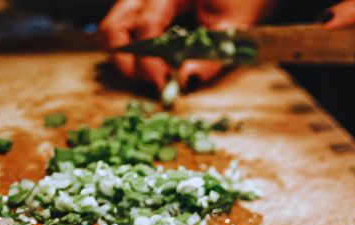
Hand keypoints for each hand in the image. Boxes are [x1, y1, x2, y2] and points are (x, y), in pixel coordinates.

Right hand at [99, 0, 274, 91]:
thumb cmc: (241, 1)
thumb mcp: (233, 26)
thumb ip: (210, 55)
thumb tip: (186, 81)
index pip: (145, 25)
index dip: (150, 60)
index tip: (162, 84)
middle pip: (114, 28)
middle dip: (128, 63)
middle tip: (154, 85)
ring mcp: (139, 2)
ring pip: (113, 31)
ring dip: (127, 61)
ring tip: (155, 79)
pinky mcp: (141, 13)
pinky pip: (124, 33)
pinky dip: (133, 56)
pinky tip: (157, 69)